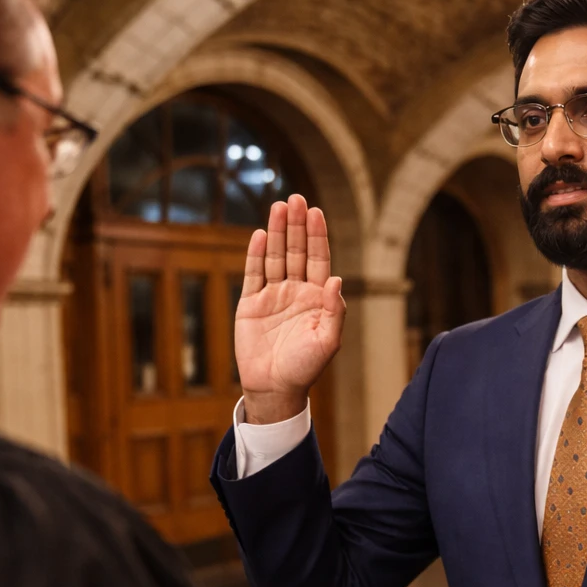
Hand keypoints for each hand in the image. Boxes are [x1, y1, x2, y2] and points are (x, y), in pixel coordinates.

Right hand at [235, 196, 345, 423]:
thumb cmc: (306, 368)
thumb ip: (334, 311)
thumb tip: (337, 279)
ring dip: (277, 232)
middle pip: (297, 251)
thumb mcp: (328, 342)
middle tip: (296, 199)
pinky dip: (255, 255)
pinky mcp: (250, 304)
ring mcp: (273, 296)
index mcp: (317, 298)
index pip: (319, 260)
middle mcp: (296, 291)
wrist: (275, 387)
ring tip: (279, 206)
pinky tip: (259, 235)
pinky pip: (253, 274)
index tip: (316, 212)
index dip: (317, 236)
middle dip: (297, 225)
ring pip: (275, 257)